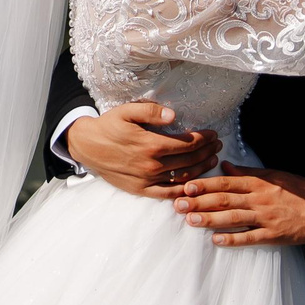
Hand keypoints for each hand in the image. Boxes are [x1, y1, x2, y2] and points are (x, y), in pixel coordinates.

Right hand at [65, 103, 221, 198]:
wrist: (86, 146)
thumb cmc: (108, 126)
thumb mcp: (126, 111)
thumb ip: (151, 111)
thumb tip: (173, 115)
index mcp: (151, 145)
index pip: (187, 143)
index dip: (204, 139)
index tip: (213, 134)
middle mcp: (151, 165)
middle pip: (189, 160)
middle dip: (207, 152)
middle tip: (217, 145)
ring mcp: (147, 180)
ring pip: (183, 177)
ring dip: (201, 169)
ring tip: (212, 160)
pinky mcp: (141, 190)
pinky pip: (168, 194)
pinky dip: (184, 191)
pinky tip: (194, 184)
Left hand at [171, 163, 304, 246]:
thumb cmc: (298, 189)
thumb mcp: (272, 175)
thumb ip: (247, 173)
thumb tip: (225, 166)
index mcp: (258, 183)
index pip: (226, 183)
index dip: (204, 185)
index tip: (185, 186)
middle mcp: (258, 199)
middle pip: (224, 200)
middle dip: (199, 202)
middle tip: (178, 205)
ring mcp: (265, 218)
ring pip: (233, 218)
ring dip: (210, 220)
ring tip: (191, 221)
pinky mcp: (273, 235)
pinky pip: (249, 237)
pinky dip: (232, 239)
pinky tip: (216, 240)